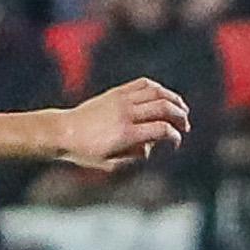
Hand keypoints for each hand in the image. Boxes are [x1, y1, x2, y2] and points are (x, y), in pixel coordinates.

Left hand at [59, 79, 190, 171]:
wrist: (64, 131)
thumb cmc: (85, 152)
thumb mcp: (110, 164)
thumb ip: (134, 157)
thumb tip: (151, 145)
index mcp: (126, 134)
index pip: (161, 129)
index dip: (174, 136)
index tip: (175, 142)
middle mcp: (126, 113)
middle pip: (164, 108)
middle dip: (180, 116)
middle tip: (185, 126)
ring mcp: (122, 100)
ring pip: (157, 92)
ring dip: (174, 100)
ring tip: (181, 109)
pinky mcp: (116, 92)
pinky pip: (143, 84)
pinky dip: (158, 88)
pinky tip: (163, 96)